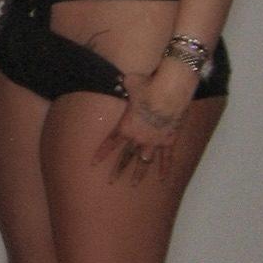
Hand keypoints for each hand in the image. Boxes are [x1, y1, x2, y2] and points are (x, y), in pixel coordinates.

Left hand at [91, 64, 196, 183]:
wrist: (169, 92)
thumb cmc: (148, 86)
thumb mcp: (132, 82)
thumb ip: (124, 83)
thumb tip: (120, 77)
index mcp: (126, 126)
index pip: (110, 143)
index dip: (101, 153)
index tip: (93, 164)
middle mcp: (138, 138)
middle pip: (125, 157)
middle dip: (117, 170)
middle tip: (110, 182)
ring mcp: (154, 141)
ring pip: (144, 161)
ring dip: (138, 174)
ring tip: (133, 184)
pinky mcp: (169, 141)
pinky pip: (166, 158)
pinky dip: (165, 168)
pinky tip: (162, 179)